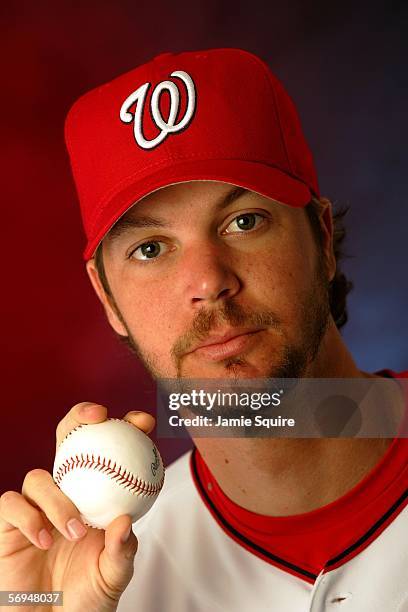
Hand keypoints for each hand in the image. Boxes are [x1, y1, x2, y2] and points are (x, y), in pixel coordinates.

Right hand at [0, 403, 155, 611]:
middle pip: (66, 441)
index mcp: (95, 495)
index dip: (124, 429)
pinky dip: (30, 518)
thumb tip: (124, 521)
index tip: (142, 423)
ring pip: (37, 476)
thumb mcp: (115, 575)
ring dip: (58, 499)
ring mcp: (36, 507)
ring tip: (74, 530)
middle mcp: (65, 493)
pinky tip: (44, 540)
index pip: (107, 452)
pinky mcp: (9, 525)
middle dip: (79, 418)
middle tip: (100, 417)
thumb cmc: (88, 598)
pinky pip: (12, 505)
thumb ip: (122, 550)